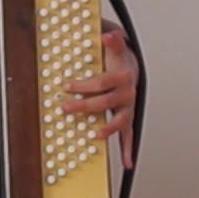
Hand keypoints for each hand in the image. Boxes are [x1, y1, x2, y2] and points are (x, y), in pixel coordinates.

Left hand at [62, 20, 139, 168]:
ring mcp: (128, 107)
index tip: (67, 85)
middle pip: (105, 102)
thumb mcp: (115, 47)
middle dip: (84, 106)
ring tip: (95, 135)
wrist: (133, 68)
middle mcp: (128, 93)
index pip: (101, 82)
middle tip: (65, 107)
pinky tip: (127, 163)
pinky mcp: (128, 117)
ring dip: (107, 129)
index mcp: (123, 76)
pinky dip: (128, 150)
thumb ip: (113, 41)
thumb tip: (109, 35)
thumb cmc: (118, 60)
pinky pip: (129, 135)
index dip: (84, 84)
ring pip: (119, 121)